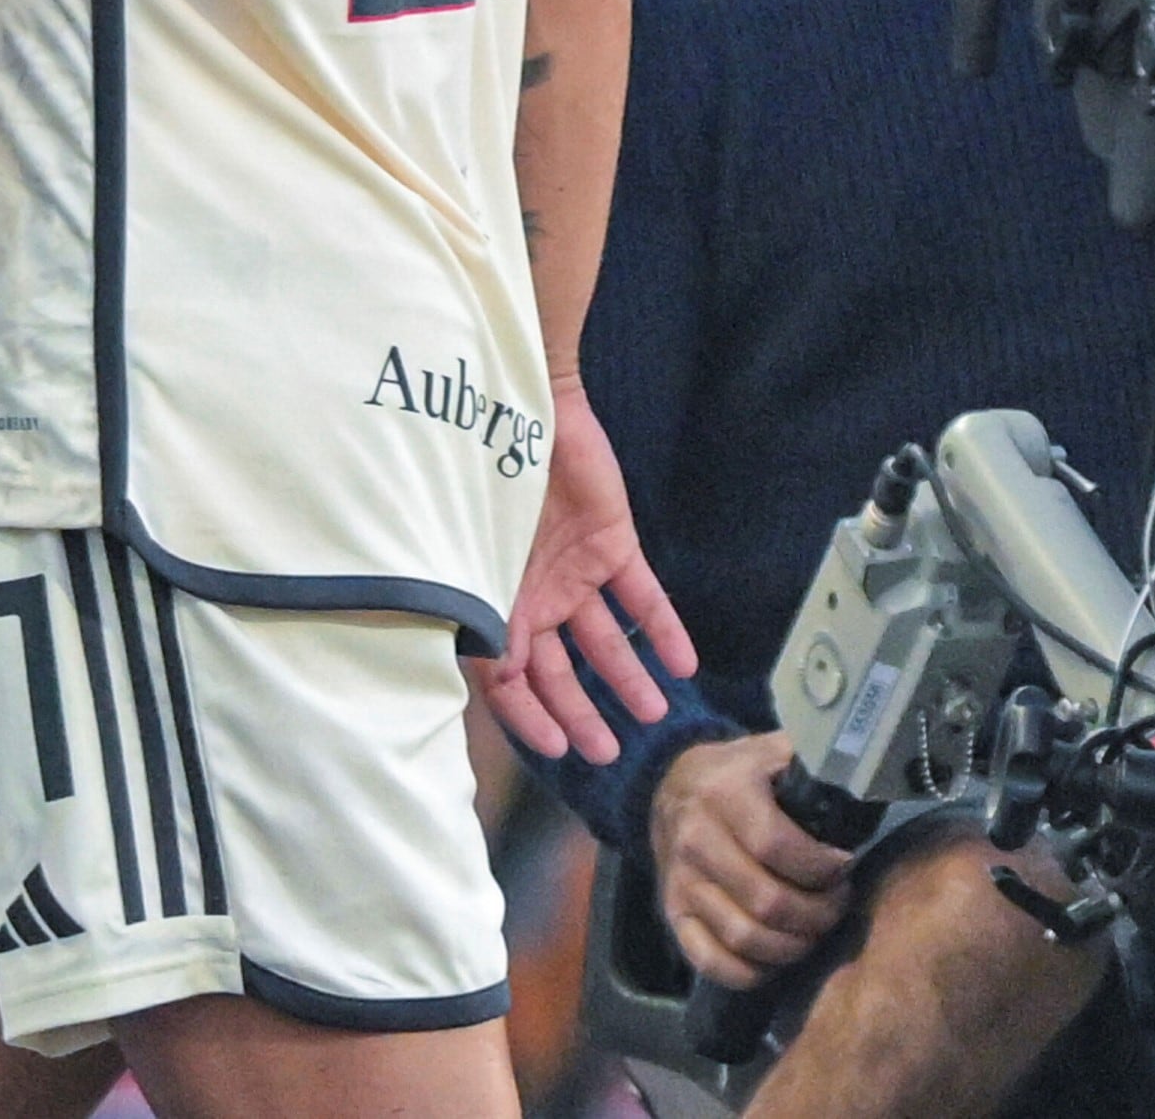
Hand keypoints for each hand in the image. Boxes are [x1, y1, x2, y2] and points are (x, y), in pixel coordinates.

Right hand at [476, 380, 698, 759]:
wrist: (517, 402)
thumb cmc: (475, 474)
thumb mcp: (468, 552)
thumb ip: (485, 612)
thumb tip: (502, 675)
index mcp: (491, 602)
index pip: (508, 678)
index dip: (529, 717)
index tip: (556, 749)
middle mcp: (532, 595)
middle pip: (559, 669)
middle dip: (581, 713)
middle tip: (608, 751)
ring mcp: (573, 570)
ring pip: (605, 640)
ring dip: (627, 678)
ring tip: (653, 713)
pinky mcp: (611, 542)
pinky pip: (642, 593)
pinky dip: (664, 628)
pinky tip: (685, 661)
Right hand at [651, 729, 861, 986]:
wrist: (672, 785)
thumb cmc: (741, 773)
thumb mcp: (773, 751)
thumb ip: (814, 761)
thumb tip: (867, 773)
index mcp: (724, 793)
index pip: (777, 846)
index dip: (821, 868)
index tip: (846, 867)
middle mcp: (695, 838)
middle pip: (766, 902)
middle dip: (817, 913)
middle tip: (838, 904)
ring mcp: (680, 880)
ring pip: (743, 938)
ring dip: (793, 945)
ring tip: (815, 929)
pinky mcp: (672, 911)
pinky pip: (710, 961)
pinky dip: (751, 972)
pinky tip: (777, 958)